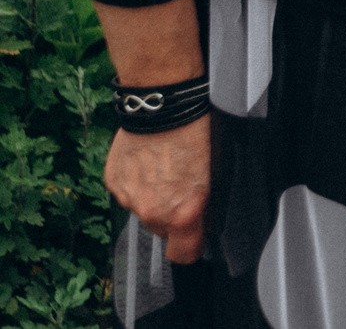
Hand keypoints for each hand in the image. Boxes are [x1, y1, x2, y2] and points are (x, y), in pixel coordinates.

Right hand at [104, 119, 209, 264]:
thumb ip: (203, 205)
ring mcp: (129, 198)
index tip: (196, 239)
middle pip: (161, 230)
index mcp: (182, 213)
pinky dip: (137, 183)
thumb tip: (202, 219)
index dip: (192, 248)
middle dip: (172, 217)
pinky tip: (149, 161)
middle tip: (182, 189)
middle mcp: (152, 212)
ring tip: (165, 170)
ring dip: (153, 198)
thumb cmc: (197, 135)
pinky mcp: (113, 182)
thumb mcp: (215, 174)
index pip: (183, 255)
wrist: (163, 107)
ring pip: (143, 211)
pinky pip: (128, 193)